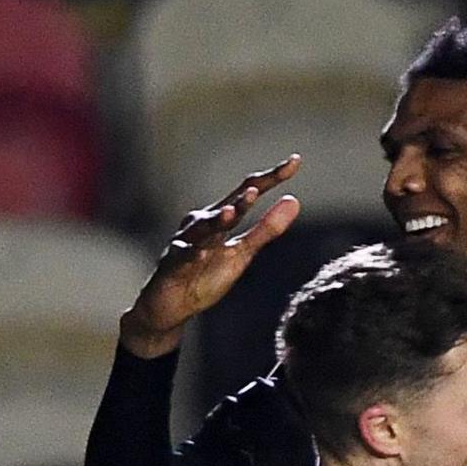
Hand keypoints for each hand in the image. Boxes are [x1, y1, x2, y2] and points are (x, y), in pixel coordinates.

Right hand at [120, 155, 302, 358]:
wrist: (171, 305)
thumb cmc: (206, 275)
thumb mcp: (242, 252)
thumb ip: (266, 229)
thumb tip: (294, 201)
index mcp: (221, 218)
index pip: (248, 192)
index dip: (272, 177)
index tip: (295, 160)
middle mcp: (202, 223)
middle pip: (227, 204)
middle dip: (244, 195)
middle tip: (260, 186)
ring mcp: (186, 243)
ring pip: (202, 228)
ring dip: (216, 220)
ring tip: (231, 213)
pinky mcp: (172, 265)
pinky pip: (183, 259)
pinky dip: (192, 256)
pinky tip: (201, 255)